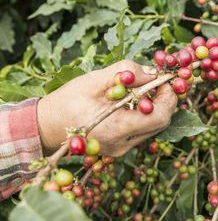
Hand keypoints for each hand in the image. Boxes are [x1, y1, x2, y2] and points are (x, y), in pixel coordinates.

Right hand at [37, 60, 177, 156]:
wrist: (47, 126)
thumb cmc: (66, 102)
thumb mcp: (94, 80)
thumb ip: (125, 73)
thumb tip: (153, 71)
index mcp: (116, 129)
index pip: (159, 117)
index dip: (168, 97)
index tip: (164, 80)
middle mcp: (123, 144)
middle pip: (161, 123)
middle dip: (165, 100)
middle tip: (158, 81)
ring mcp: (122, 148)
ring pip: (154, 127)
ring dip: (156, 106)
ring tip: (146, 88)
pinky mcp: (121, 147)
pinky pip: (143, 130)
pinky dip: (146, 114)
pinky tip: (136, 101)